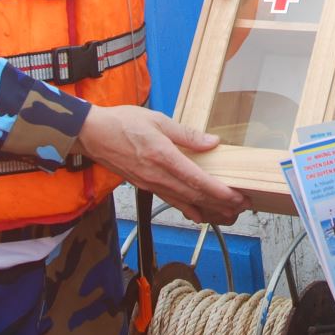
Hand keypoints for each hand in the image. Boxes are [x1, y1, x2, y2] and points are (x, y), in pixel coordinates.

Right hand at [78, 105, 245, 225]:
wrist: (92, 134)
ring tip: (228, 214)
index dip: (219, 191)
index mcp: (163, 156)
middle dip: (220, 203)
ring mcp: (150, 183)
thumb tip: (212, 142)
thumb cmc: (122, 122)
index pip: (196, 179)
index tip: (237, 196)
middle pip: (194, 195)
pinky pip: (171, 201)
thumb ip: (187, 134)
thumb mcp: (157, 119)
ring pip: (184, 202)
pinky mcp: (145, 186)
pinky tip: (200, 215)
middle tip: (242, 206)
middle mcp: (157, 175)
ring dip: (208, 210)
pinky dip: (188, 209)